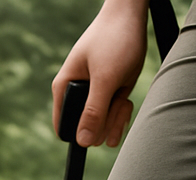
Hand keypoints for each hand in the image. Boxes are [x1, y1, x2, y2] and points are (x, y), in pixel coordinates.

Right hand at [52, 0, 149, 146]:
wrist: (131, 21)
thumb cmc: (113, 42)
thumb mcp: (105, 79)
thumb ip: (94, 111)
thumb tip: (82, 142)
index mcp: (65, 88)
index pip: (64, 127)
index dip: (80, 135)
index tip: (98, 130)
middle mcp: (77, 94)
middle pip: (88, 130)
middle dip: (106, 122)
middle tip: (116, 101)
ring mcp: (94, 96)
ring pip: (104, 126)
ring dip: (117, 117)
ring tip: (123, 98)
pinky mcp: (109, 96)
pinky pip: (114, 117)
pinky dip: (123, 113)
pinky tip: (127, 100)